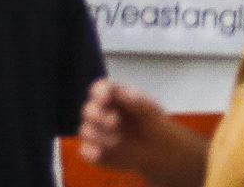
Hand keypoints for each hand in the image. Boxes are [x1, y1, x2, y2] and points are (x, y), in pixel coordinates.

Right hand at [80, 81, 206, 186]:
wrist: (158, 150)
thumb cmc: (153, 124)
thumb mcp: (149, 110)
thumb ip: (136, 100)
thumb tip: (121, 94)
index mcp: (113, 96)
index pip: (100, 89)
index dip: (99, 92)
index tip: (105, 99)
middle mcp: (101, 112)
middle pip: (88, 110)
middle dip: (98, 115)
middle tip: (115, 122)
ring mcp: (97, 132)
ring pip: (85, 131)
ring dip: (99, 136)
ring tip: (119, 142)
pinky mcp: (95, 151)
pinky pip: (85, 151)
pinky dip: (91, 152)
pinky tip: (101, 154)